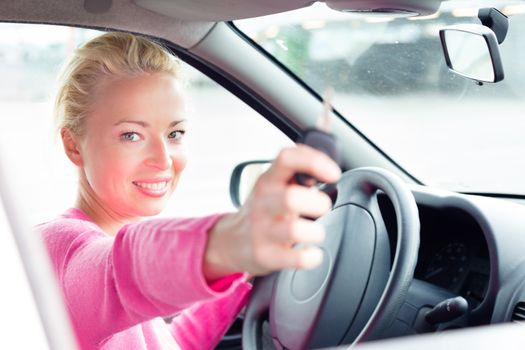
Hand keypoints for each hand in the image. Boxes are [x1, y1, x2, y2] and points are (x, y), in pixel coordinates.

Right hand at [204, 145, 340, 279]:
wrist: (230, 242)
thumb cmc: (262, 210)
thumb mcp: (273, 185)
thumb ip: (297, 171)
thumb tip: (328, 152)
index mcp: (268, 181)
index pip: (287, 158)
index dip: (314, 161)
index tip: (332, 173)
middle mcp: (262, 203)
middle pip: (292, 197)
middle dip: (317, 203)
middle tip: (320, 208)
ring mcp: (262, 231)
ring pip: (296, 230)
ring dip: (316, 232)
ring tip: (314, 232)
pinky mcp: (265, 256)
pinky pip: (297, 259)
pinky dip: (312, 256)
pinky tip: (311, 252)